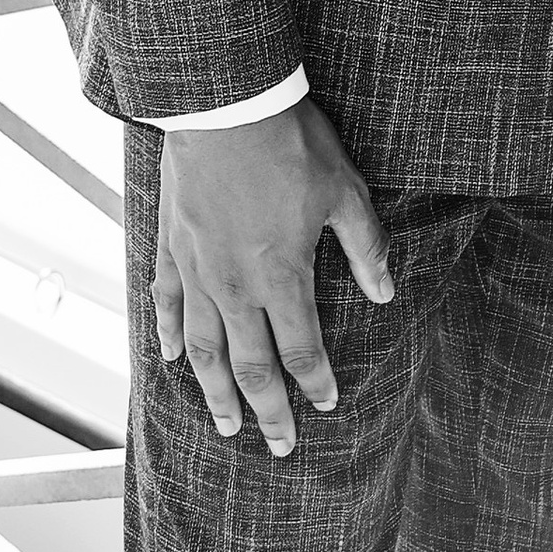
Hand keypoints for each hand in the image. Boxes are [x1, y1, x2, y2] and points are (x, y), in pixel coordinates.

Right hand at [152, 103, 391, 452]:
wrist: (226, 104)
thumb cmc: (290, 144)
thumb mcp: (344, 191)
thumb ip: (365, 247)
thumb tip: (385, 293)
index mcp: (282, 277)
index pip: (301, 350)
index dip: (315, 384)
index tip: (326, 407)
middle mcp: (235, 287)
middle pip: (251, 366)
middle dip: (268, 412)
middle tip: (279, 447)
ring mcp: (198, 271)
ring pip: (204, 349)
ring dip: (216, 392)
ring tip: (225, 425)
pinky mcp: (172, 247)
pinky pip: (167, 303)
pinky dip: (169, 335)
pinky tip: (171, 359)